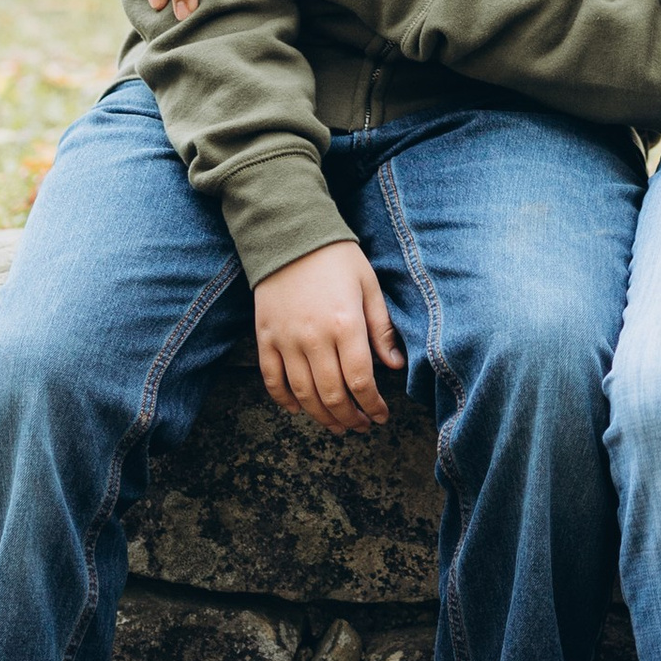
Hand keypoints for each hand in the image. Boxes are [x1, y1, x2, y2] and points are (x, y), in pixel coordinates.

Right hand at [254, 240, 401, 432]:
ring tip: (336, 426)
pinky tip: (299, 409)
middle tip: (361, 426)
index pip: (360, 380)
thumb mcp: (369, 286)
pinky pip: (272, 379)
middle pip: (332, 395)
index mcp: (346, 324)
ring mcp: (286, 340)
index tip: (380, 416)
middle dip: (350, 418)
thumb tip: (395, 366)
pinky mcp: (265, 337)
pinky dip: (284, 400)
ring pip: (303, 394)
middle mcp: (314, 338)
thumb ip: (381, 328)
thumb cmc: (336, 258)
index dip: (372, 406)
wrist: (289, 234)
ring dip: (321, 417)